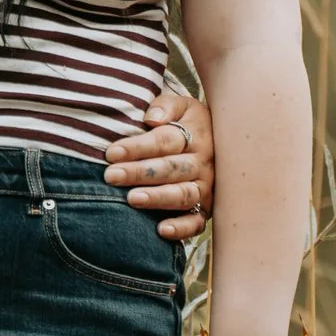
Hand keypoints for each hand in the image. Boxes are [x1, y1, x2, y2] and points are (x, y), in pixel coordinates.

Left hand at [103, 89, 215, 239]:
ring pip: (183, 194)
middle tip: (111, 176)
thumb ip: (164, 106)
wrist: (223, 139)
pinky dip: (181, 228)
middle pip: (171, 168)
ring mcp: (206, 187)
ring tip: (132, 199)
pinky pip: (197, 222)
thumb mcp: (181, 105)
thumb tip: (151, 119)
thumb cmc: (187, 122)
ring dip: (158, 198)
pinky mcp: (206, 208)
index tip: (111, 153)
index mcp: (195, 135)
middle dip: (140, 173)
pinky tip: (160, 230)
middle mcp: (203, 163)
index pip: (165, 141)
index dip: (137, 147)